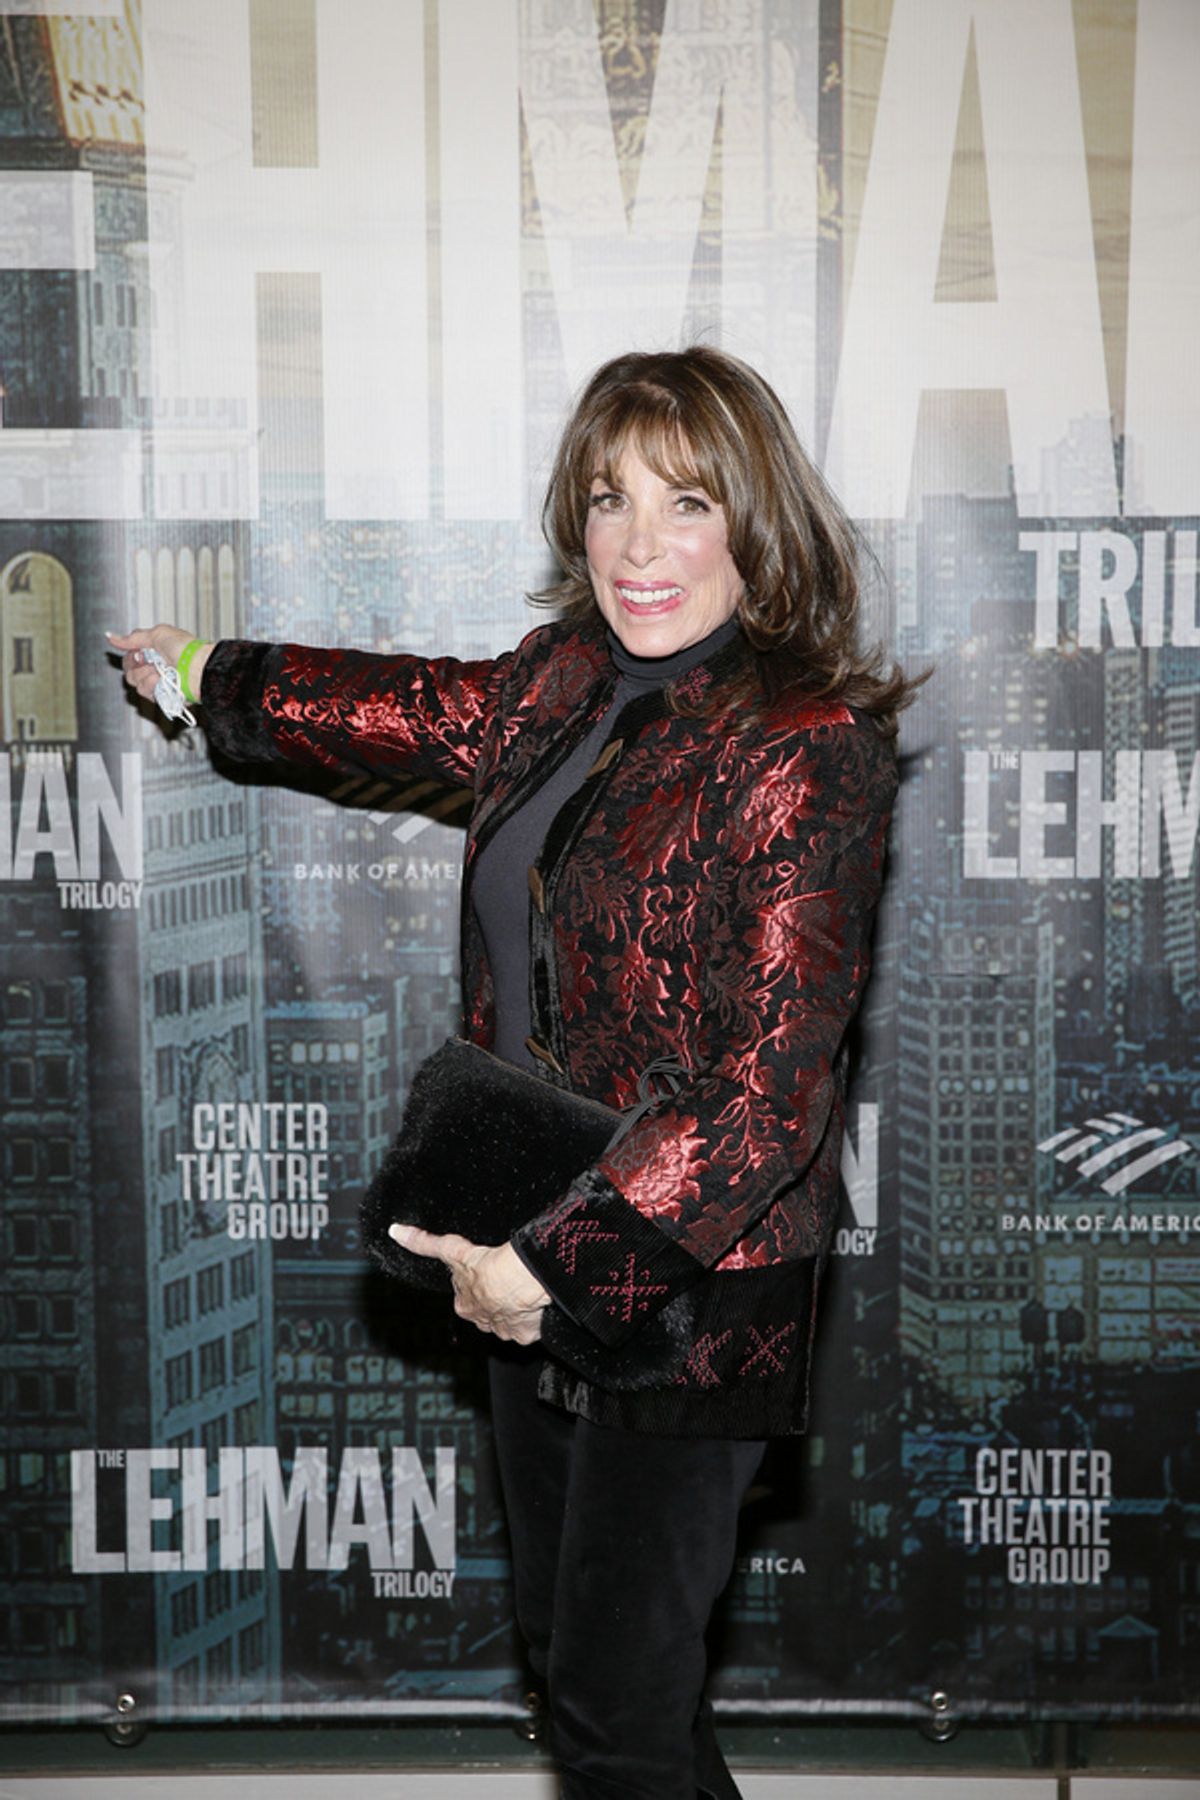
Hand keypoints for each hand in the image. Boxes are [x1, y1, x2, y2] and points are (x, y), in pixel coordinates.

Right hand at [107, 625, 211, 706]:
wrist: (199, 667)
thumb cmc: (185, 649)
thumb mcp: (157, 634)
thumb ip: (132, 638)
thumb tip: (111, 637)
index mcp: (153, 652)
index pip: (128, 657)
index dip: (131, 655)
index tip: (141, 652)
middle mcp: (154, 668)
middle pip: (128, 671)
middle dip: (137, 665)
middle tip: (152, 661)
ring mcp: (157, 683)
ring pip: (134, 682)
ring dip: (146, 675)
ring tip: (161, 672)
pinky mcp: (162, 696)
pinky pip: (145, 693)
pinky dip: (153, 685)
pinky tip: (163, 680)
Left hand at [389, 1224, 549, 1344]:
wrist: (518, 1281)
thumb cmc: (486, 1267)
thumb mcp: (452, 1250)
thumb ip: (424, 1243)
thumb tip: (395, 1232)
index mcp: (464, 1306)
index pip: (467, 1297)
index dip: (475, 1287)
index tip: (484, 1276)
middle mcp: (482, 1321)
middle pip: (486, 1311)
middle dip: (493, 1301)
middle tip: (504, 1283)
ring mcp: (504, 1330)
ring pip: (507, 1320)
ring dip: (513, 1310)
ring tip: (521, 1292)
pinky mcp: (525, 1334)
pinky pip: (529, 1328)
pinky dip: (532, 1318)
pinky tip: (535, 1305)